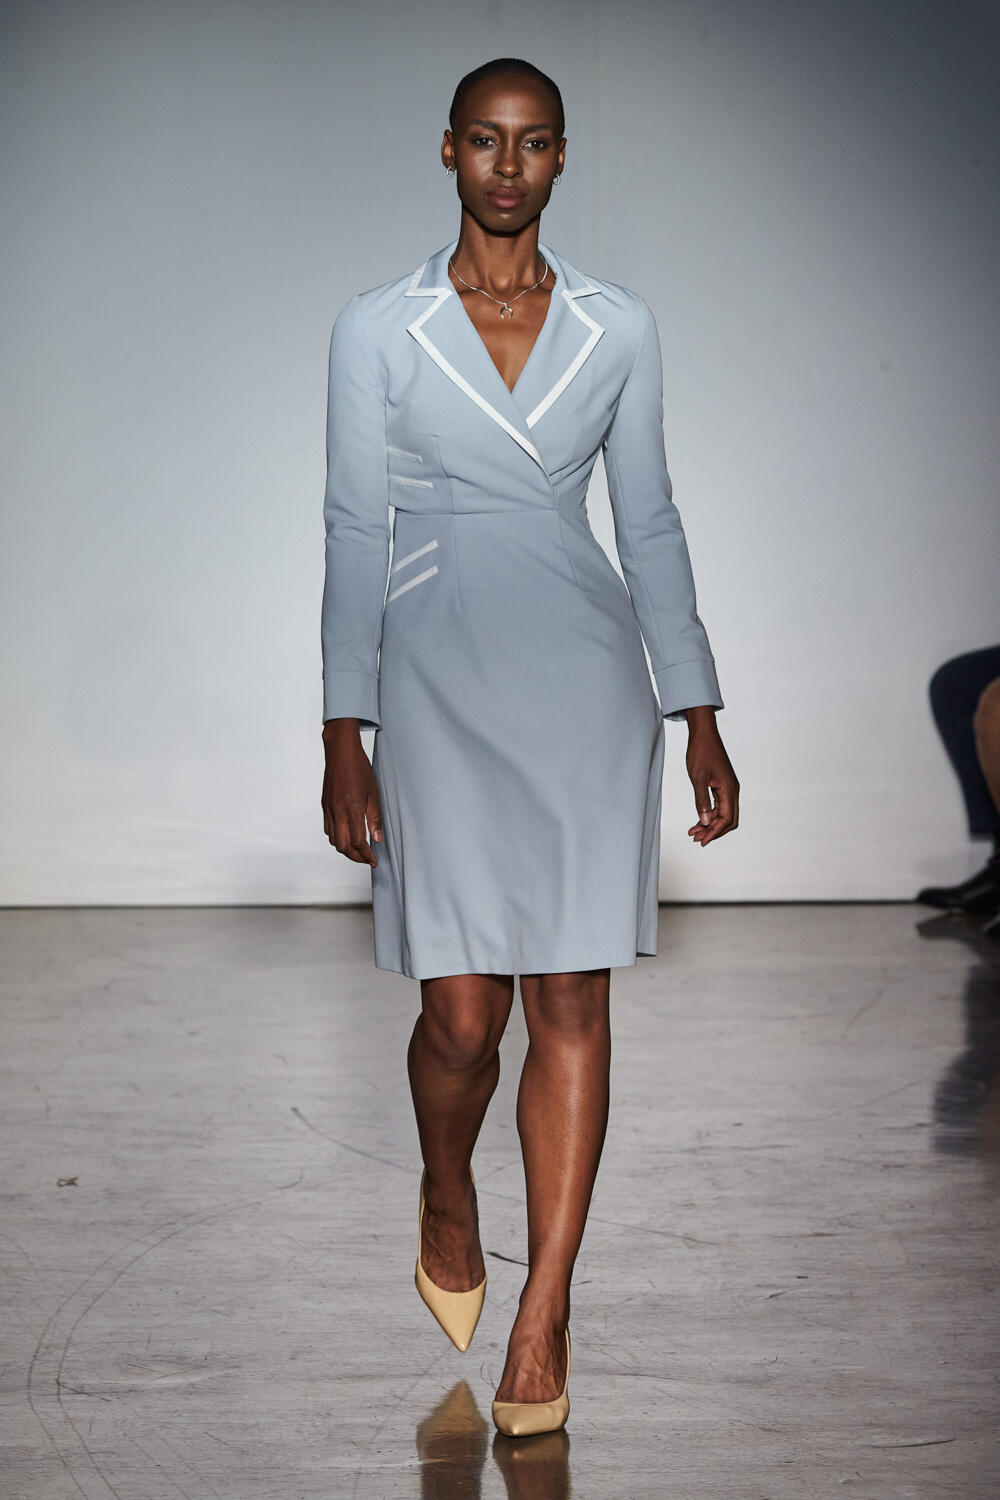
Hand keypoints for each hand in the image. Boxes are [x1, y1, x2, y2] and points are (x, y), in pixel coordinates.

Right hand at [321, 719, 383, 866]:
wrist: (340, 752)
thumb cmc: (359, 768)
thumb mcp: (374, 793)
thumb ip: (375, 818)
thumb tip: (377, 838)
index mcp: (352, 810)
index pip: (359, 843)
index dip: (366, 855)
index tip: (374, 861)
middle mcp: (338, 812)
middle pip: (343, 847)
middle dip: (355, 857)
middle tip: (366, 859)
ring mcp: (329, 810)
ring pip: (333, 840)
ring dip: (345, 849)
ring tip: (358, 850)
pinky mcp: (324, 805)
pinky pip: (328, 829)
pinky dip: (337, 837)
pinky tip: (346, 834)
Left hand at [684, 707, 739, 845]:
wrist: (703, 734)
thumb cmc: (701, 752)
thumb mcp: (698, 778)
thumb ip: (701, 801)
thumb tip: (705, 822)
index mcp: (729, 789)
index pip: (726, 819)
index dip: (714, 832)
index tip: (701, 841)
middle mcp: (732, 790)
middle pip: (728, 820)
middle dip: (714, 831)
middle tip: (697, 839)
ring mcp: (728, 788)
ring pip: (723, 814)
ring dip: (710, 824)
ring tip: (694, 832)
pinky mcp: (721, 785)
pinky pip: (719, 805)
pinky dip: (709, 815)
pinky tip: (699, 820)